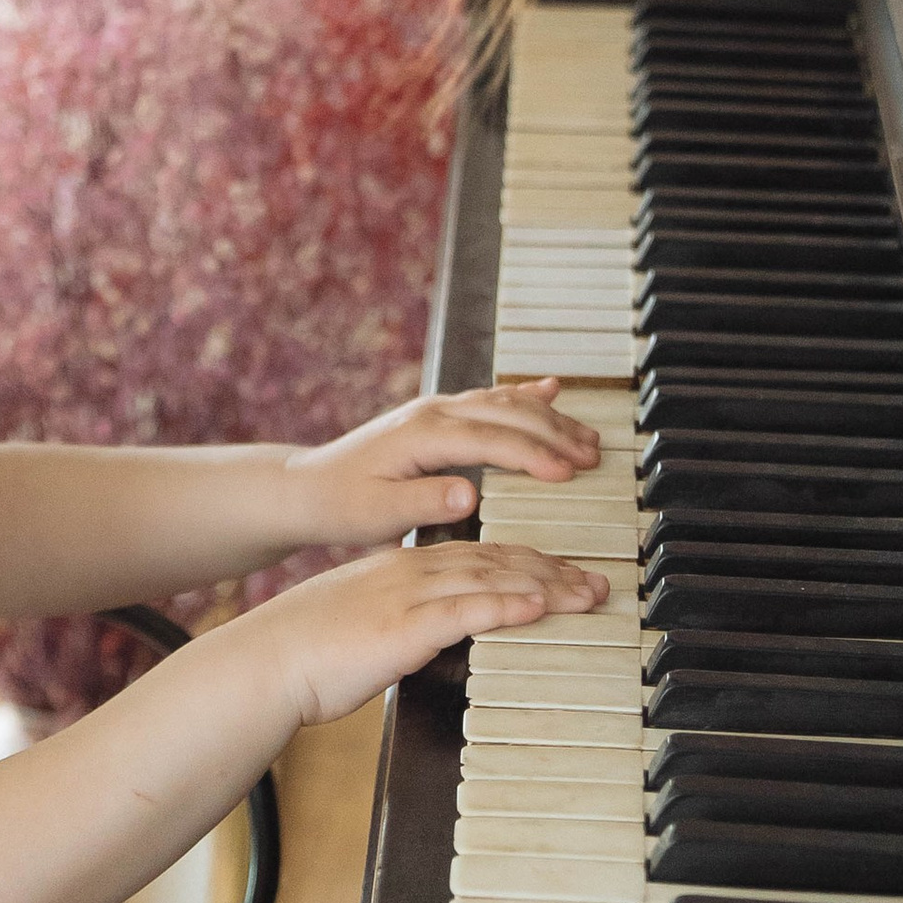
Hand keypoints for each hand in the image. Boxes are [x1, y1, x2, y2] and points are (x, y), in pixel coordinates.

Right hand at [249, 537, 608, 728]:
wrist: (267, 660)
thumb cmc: (307, 653)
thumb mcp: (363, 626)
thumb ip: (402, 624)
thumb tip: (428, 639)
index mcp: (402, 568)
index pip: (479, 555)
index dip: (529, 562)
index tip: (566, 573)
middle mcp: (411, 571)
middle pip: (498, 560)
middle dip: (555, 569)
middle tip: (598, 582)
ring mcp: (409, 595)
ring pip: (492, 578)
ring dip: (548, 584)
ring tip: (588, 594)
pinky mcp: (405, 625)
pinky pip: (467, 608)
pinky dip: (507, 603)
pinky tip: (540, 605)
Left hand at [282, 383, 604, 546]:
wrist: (309, 488)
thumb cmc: (341, 505)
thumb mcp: (378, 514)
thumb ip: (424, 503)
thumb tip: (468, 494)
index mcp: (422, 435)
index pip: (492, 440)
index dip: (533, 455)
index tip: (567, 473)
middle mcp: (433, 413)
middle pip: (508, 415)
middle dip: (555, 433)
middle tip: (593, 457)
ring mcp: (436, 410)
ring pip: (505, 403)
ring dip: (549, 417)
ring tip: (587, 438)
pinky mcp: (437, 416)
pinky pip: (490, 398)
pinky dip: (525, 395)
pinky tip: (551, 389)